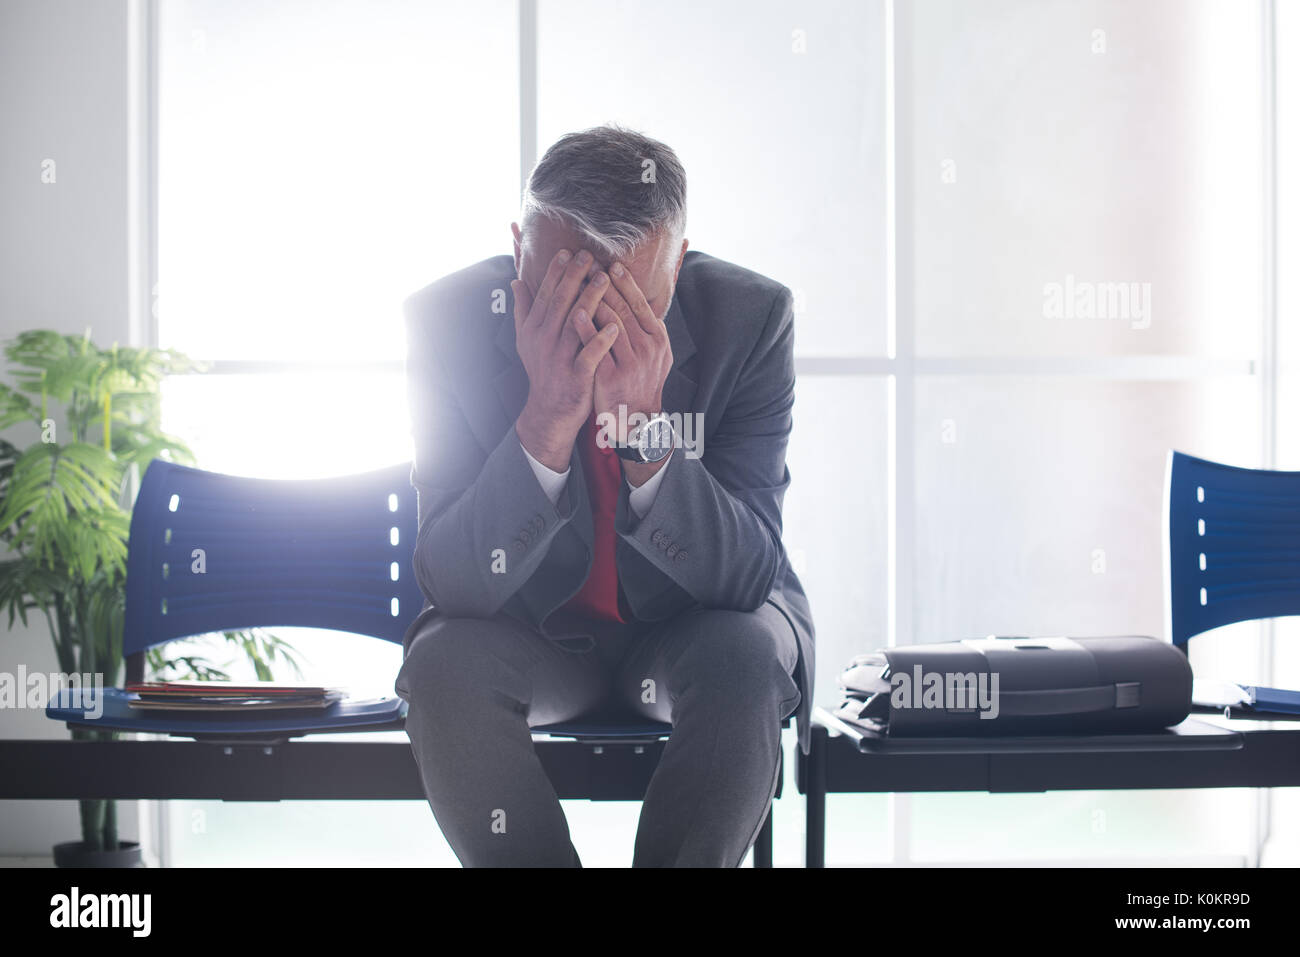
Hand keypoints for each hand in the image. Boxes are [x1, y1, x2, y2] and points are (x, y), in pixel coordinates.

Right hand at [513, 249, 618, 470]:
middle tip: (589, 255)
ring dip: (590, 300)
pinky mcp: (576, 377)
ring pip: (575, 324)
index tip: (568, 252)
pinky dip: (600, 341)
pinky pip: (589, 356)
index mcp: (533, 329)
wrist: (549, 411)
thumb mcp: (526, 340)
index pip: (545, 295)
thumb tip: (515, 282)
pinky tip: (613, 327)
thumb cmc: (543, 370)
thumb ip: (523, 310)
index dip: (556, 273)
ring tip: (604, 279)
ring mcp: (559, 359)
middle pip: (560, 303)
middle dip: (574, 277)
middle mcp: (543, 341)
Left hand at [569, 261, 672, 444]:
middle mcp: (648, 348)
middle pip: (623, 308)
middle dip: (604, 285)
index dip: (626, 283)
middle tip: (588, 265)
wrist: (635, 418)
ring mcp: (630, 363)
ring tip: (578, 281)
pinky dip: (586, 328)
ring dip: (593, 299)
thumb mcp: (655, 352)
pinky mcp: (611, 377)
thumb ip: (647, 326)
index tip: (611, 264)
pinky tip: (574, 312)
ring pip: (611, 323)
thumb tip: (638, 296)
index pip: (640, 304)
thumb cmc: (640, 379)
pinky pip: (596, 348)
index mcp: (658, 338)